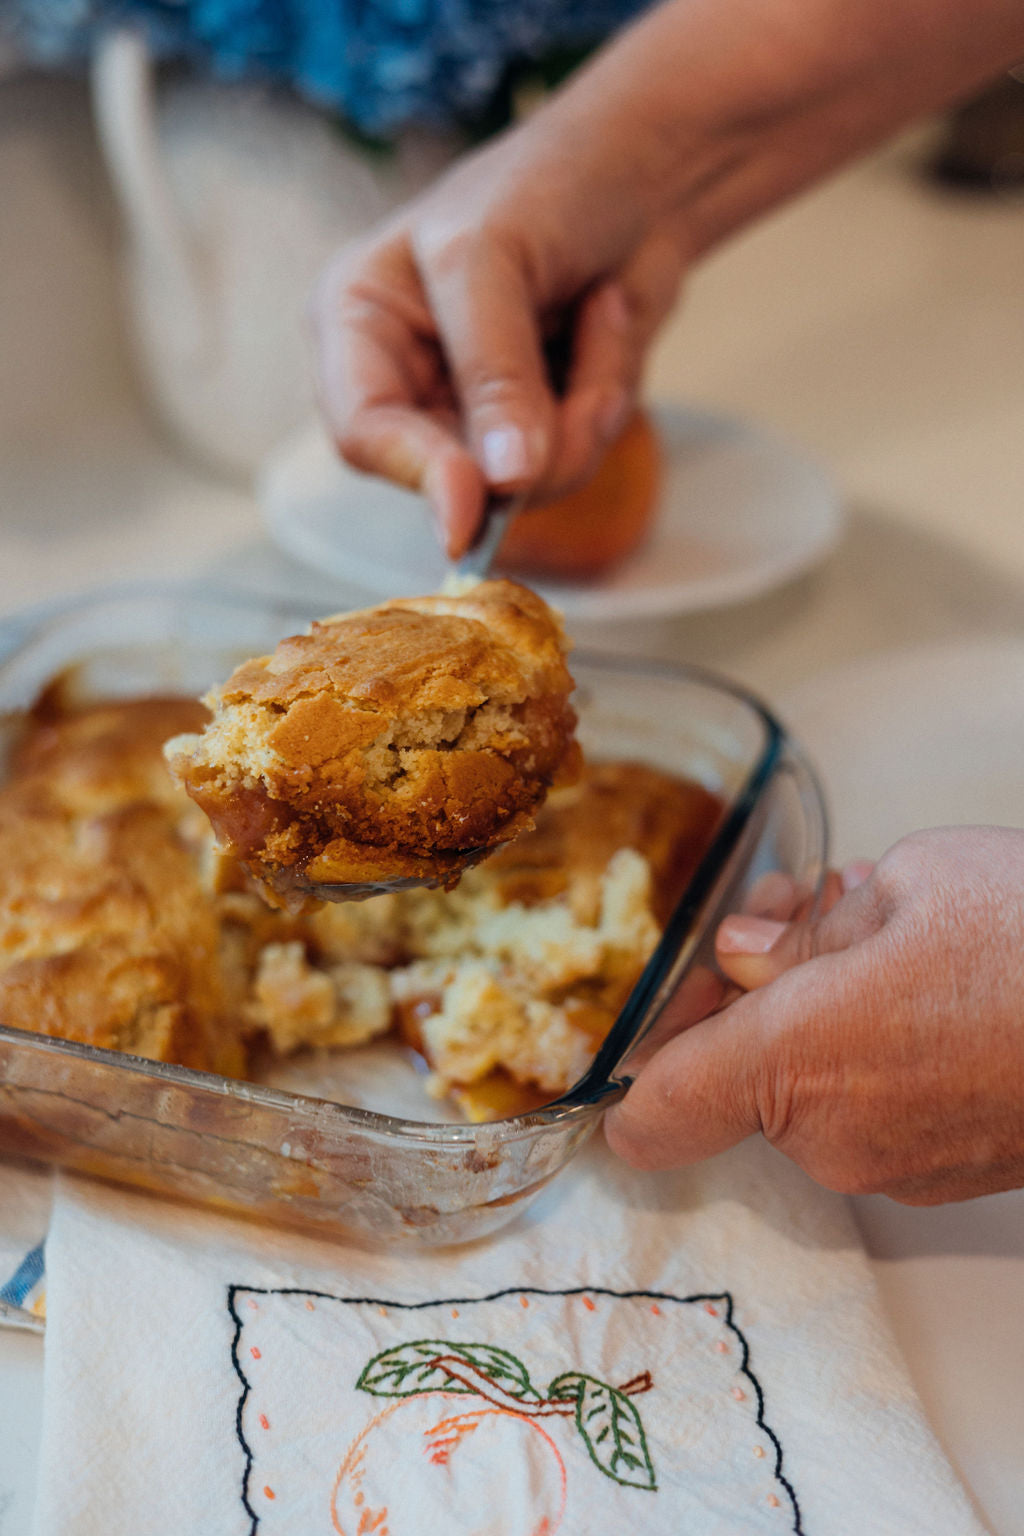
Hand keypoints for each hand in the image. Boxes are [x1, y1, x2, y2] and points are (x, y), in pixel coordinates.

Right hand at [312, 117, 685, 558]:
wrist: (645, 172)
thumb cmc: (548, 184)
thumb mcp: (495, 256)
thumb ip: (493, 370)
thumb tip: (503, 479)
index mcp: (357, 323)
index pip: (364, 432)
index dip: (417, 474)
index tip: (472, 510)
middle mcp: (405, 379)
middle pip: (453, 476)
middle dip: (535, 435)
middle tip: (589, 369)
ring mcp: (472, 413)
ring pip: (523, 485)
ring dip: (584, 410)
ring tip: (603, 315)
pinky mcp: (534, 429)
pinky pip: (572, 461)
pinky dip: (608, 397)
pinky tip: (608, 327)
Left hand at [604, 828, 1023, 1203]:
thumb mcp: (901, 887)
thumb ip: (799, 935)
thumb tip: (746, 955)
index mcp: (796, 1062)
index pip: (653, 1116)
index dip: (626, 1077)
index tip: (635, 1036)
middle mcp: (833, 1137)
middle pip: (733, 1077)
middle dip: (747, 993)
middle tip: (791, 914)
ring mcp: (894, 1167)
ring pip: (803, 1088)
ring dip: (814, 1014)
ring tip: (874, 928)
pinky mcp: (946, 1173)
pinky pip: (867, 1109)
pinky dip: (869, 1052)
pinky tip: (920, 983)